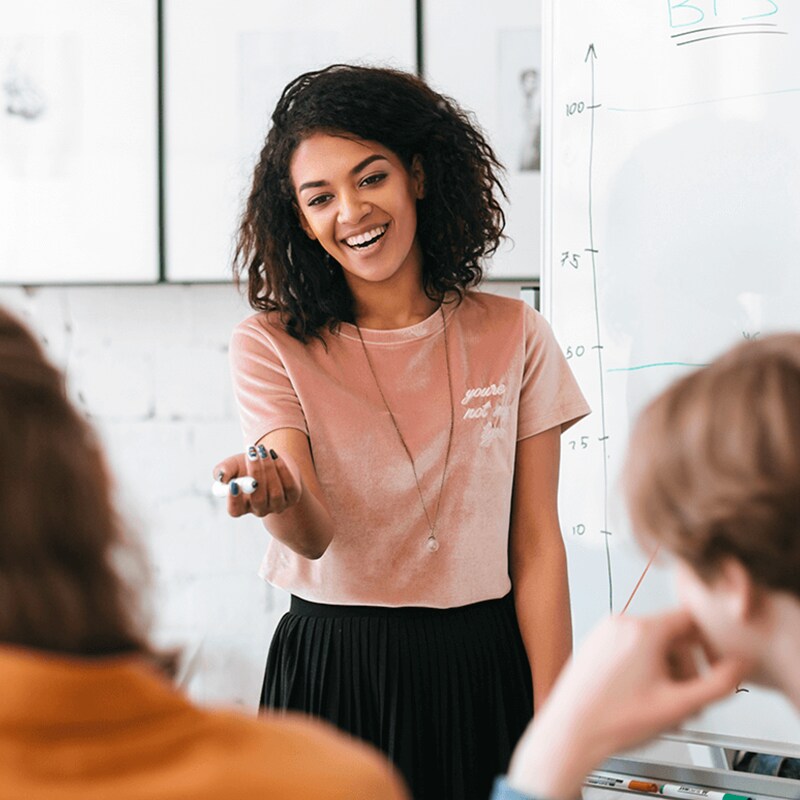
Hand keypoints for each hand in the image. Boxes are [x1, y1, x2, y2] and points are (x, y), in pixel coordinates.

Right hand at [213, 444, 302, 518]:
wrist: (271, 459)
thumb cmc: (247, 465)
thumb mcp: (233, 465)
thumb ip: (223, 470)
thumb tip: (221, 477)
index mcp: (241, 506)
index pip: (235, 510)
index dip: (234, 500)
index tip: (233, 483)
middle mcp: (260, 509)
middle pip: (259, 500)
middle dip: (256, 474)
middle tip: (252, 455)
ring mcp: (278, 505)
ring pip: (275, 492)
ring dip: (268, 469)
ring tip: (263, 451)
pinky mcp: (293, 496)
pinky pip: (289, 485)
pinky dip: (282, 468)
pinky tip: (274, 455)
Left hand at [507, 609, 748, 799]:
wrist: (570, 731)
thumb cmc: (613, 720)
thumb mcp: (679, 706)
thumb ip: (718, 684)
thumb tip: (738, 666)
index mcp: (642, 630)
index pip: (691, 619)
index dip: (711, 643)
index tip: (716, 664)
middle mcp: (620, 623)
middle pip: (672, 635)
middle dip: (686, 667)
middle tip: (687, 700)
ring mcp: (604, 632)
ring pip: (650, 643)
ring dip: (665, 671)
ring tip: (661, 703)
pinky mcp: (594, 644)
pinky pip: (629, 648)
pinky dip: (643, 668)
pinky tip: (640, 697)